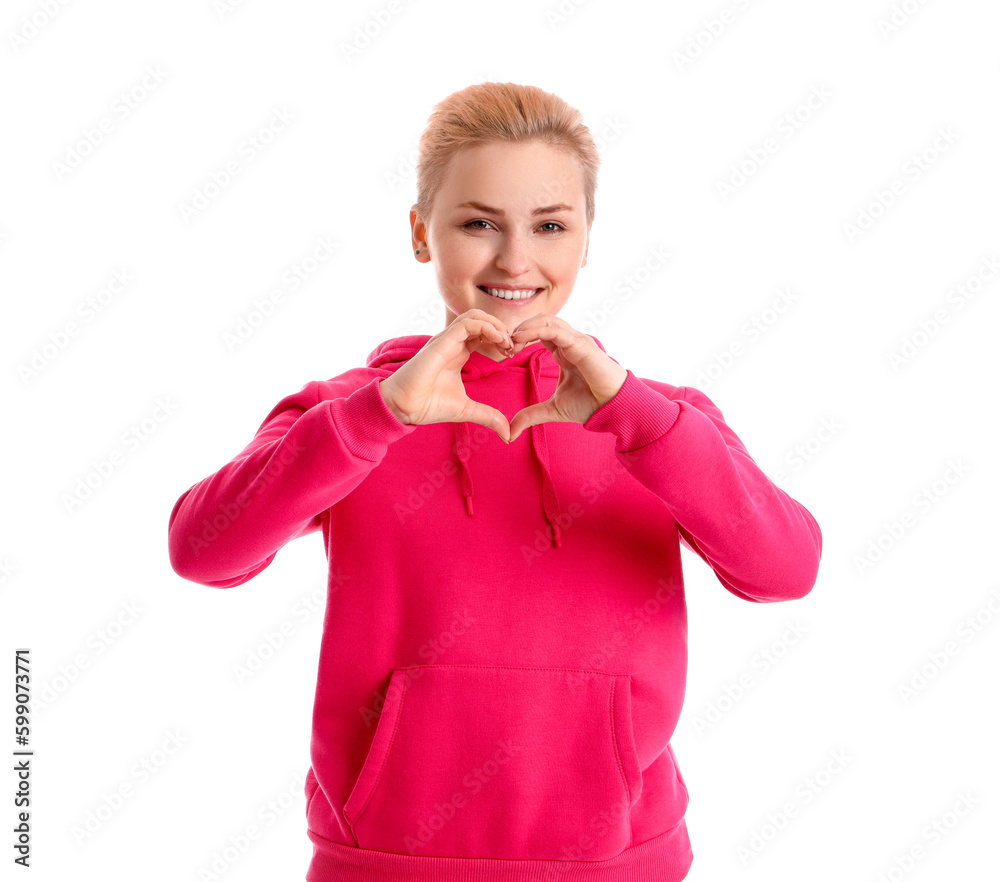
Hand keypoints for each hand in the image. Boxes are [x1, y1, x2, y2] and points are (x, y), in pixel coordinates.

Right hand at [379, 309, 515, 441]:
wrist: (404, 408)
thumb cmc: (428, 405)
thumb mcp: (466, 410)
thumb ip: (488, 416)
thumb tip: (507, 433)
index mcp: (458, 353)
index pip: (483, 333)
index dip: (500, 339)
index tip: (511, 353)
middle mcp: (452, 343)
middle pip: (481, 319)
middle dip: (501, 328)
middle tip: (512, 346)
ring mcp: (446, 340)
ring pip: (474, 316)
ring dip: (495, 324)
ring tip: (506, 341)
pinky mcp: (442, 341)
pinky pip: (467, 323)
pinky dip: (486, 327)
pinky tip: (498, 340)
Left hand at [506, 314, 627, 442]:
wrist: (612, 409)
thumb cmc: (590, 405)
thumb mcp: (553, 410)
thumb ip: (531, 415)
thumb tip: (509, 432)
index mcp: (563, 352)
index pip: (538, 333)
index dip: (520, 338)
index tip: (506, 352)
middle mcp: (569, 343)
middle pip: (540, 322)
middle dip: (519, 330)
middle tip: (505, 346)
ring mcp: (576, 341)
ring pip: (546, 321)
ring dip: (525, 327)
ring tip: (511, 341)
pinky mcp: (580, 344)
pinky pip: (554, 330)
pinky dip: (534, 330)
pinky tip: (520, 338)